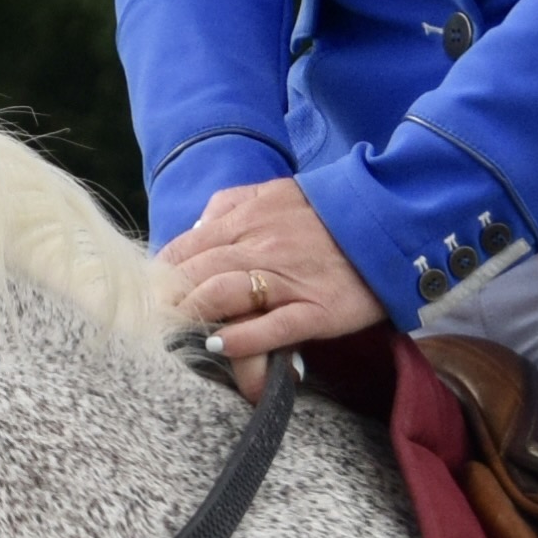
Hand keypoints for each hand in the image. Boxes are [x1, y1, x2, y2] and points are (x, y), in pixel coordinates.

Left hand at [154, 176, 388, 386]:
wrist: (392, 221)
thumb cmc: (329, 213)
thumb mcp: (275, 192)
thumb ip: (231, 205)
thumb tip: (195, 228)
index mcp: (249, 217)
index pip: (187, 247)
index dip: (161, 273)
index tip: (146, 293)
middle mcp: (263, 247)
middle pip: (199, 273)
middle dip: (168, 299)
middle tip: (149, 322)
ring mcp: (291, 279)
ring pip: (227, 294)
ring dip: (194, 314)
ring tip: (175, 333)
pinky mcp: (319, 309)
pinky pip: (274, 326)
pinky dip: (243, 338)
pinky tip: (220, 346)